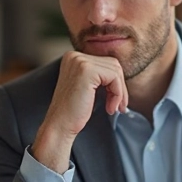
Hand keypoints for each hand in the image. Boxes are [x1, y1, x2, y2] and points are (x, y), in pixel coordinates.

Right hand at [32, 51, 127, 172]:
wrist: (60, 125)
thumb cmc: (74, 111)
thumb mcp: (87, 87)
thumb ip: (99, 76)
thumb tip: (122, 73)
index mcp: (73, 57)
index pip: (106, 62)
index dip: (115, 83)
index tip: (116, 101)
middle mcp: (75, 56)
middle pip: (113, 64)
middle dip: (120, 87)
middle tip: (119, 106)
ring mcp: (80, 61)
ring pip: (116, 71)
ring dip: (119, 92)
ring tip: (112, 108)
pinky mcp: (87, 70)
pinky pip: (114, 77)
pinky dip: (118, 94)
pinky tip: (110, 108)